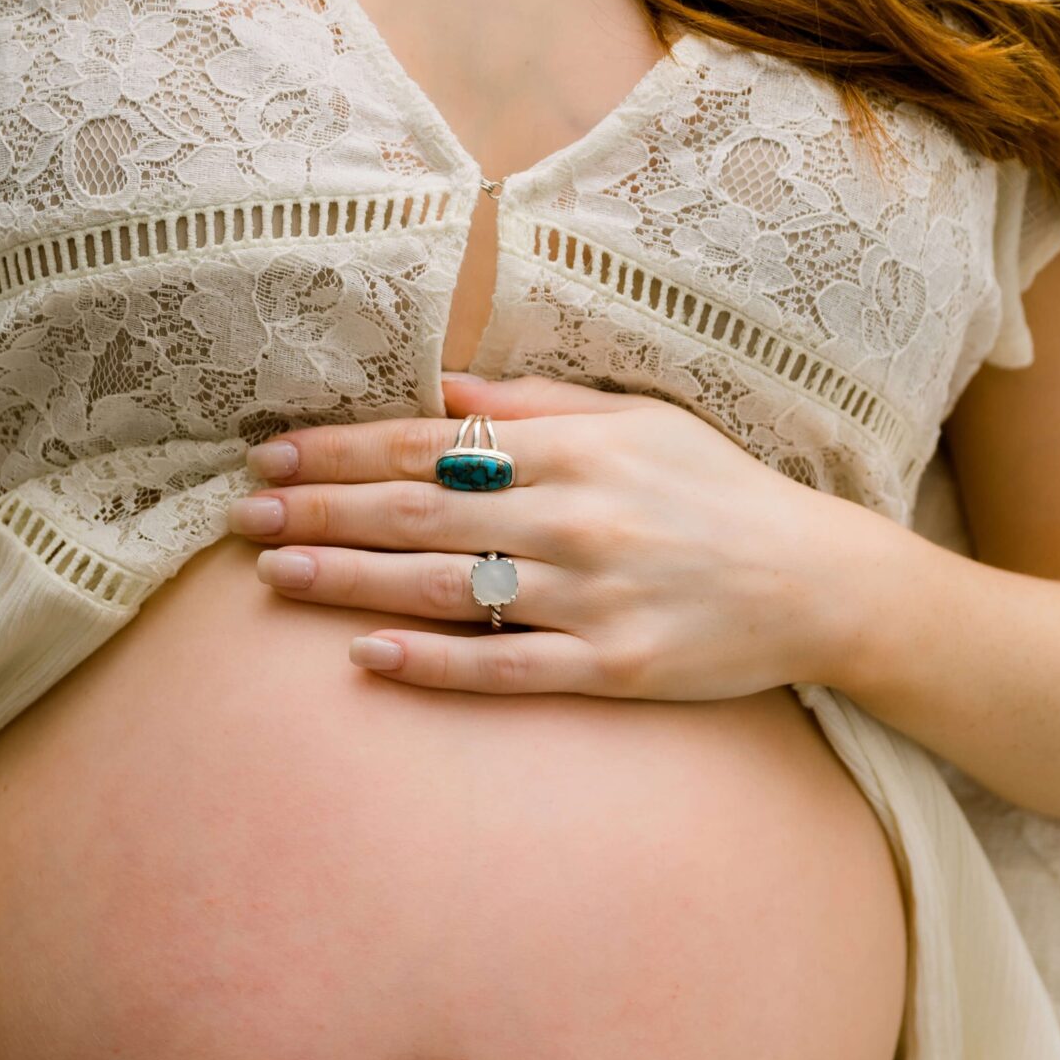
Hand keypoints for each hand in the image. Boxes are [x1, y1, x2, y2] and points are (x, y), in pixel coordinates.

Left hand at [225, 371, 882, 701]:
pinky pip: (504, 667)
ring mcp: (589, 597)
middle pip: (418, 511)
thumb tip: (440, 392)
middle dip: (320, 509)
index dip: (341, 448)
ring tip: (273, 575)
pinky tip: (365, 656)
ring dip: (349, 578)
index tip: (270, 452)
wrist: (817, 581)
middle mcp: (573, 517)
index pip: (429, 443)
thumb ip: (536, 406)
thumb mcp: (637, 421)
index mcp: (573, 449)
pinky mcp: (610, 668)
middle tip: (241, 515)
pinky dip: (432, 662)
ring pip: (444, 587)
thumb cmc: (718, 494)